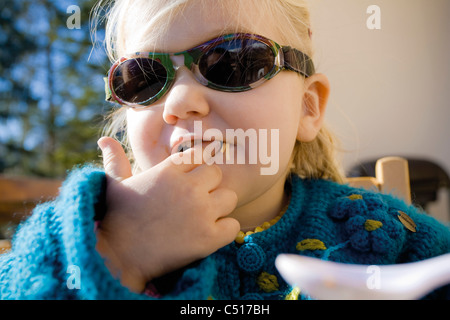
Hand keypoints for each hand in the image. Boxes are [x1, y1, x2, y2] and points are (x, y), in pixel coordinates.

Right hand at [95, 137, 239, 292]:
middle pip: (217, 173)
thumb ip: (116, 160)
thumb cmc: (114, 219)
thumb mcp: (113, 185)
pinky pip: (233, 226)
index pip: (200, 154)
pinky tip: (207, 235)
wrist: (117, 256)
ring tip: (202, 218)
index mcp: (168, 170)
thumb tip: (104, 140)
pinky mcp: (209, 237)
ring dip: (219, 207)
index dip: (197, 166)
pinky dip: (224, 231)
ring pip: (230, 197)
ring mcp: (201, 211)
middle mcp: (188, 186)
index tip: (191, 179)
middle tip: (195, 201)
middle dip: (209, 186)